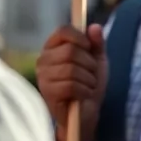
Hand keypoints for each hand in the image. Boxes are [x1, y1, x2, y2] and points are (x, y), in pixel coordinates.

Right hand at [36, 25, 107, 140]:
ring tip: (88, 86)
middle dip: (90, 64)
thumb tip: (94, 27)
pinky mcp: (47, 93)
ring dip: (89, 79)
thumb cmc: (89, 84)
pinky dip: (85, 90)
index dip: (80, 36)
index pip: (63, 31)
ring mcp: (43, 77)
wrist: (86, 113)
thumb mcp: (98, 61)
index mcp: (54, 48)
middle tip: (91, 74)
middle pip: (70, 51)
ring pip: (72, 69)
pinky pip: (71, 85)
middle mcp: (44, 60)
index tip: (89, 47)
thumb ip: (97, 44)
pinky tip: (83, 95)